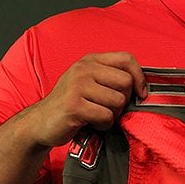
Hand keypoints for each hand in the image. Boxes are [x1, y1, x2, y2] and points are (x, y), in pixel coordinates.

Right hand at [26, 52, 147, 147]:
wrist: (40, 123)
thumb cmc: (72, 104)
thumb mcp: (90, 82)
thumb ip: (111, 77)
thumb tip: (144, 87)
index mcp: (90, 60)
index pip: (127, 58)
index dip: (140, 76)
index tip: (141, 94)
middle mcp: (83, 68)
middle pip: (126, 82)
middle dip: (123, 100)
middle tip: (109, 108)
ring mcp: (77, 85)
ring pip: (118, 101)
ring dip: (112, 115)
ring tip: (97, 116)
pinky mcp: (74, 105)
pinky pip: (106, 116)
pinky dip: (104, 125)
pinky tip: (92, 124)